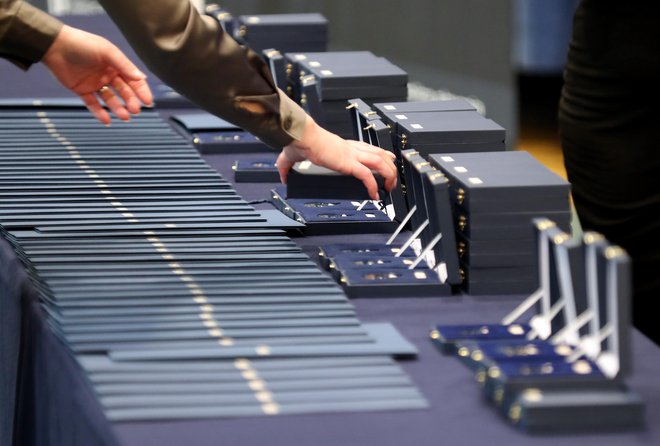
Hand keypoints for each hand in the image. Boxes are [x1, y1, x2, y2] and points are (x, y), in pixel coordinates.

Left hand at [41, 25, 152, 123]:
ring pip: (110, 99)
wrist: (54, 46)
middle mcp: (107, 74)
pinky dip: (99, 113)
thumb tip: (141, 77)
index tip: (148, 102)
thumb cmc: (82, 44)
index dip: (141, 91)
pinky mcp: (82, 90)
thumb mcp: (107, 52)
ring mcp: (95, 83)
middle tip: (135, 110)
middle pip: (123, 92)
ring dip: (118, 108)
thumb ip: (124, 65)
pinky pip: (93, 104)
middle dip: (131, 101)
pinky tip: (107, 120)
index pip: (133, 80)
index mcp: (115, 64)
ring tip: (125, 117)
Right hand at [276, 116, 397, 199]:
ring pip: (379, 162)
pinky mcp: (348, 163)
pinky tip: (375, 194)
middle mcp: (350, 148)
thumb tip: (282, 176)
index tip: (386, 159)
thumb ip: (287, 167)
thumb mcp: (292, 156)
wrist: (300, 136)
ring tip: (389, 187)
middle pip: (378, 153)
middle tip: (393, 178)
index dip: (378, 153)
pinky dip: (373, 186)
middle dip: (389, 165)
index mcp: (340, 146)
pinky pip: (367, 175)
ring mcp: (351, 155)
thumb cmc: (299, 142)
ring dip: (388, 175)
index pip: (365, 148)